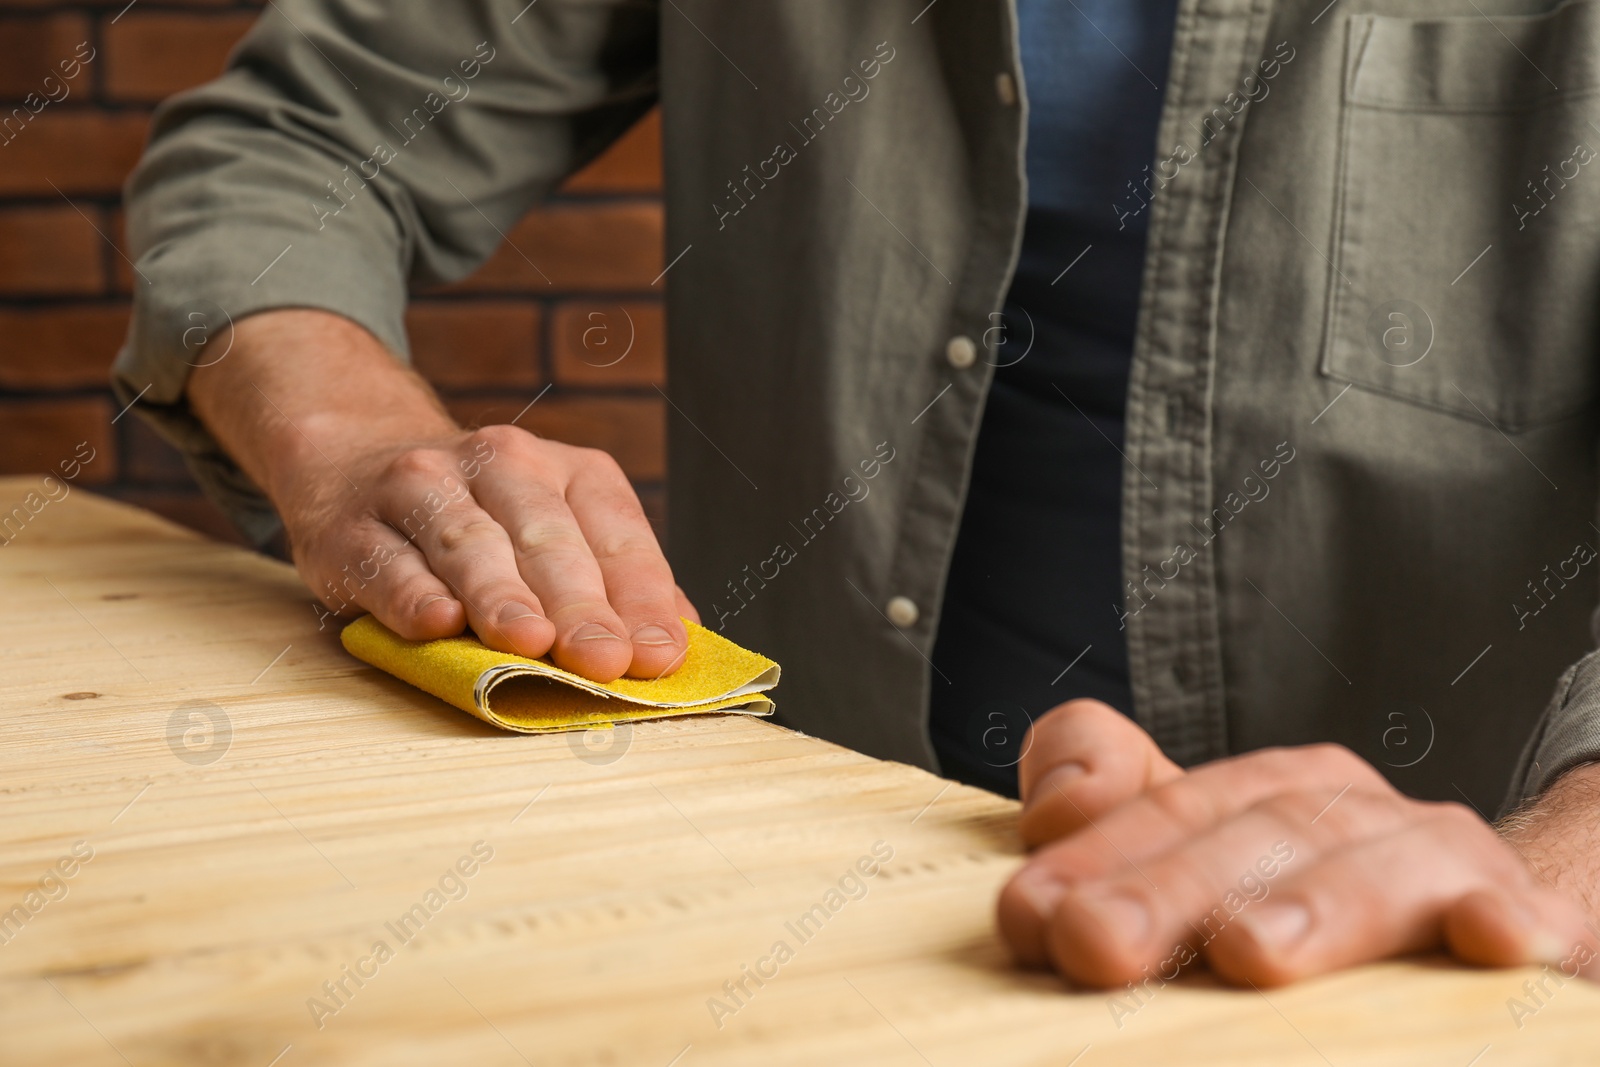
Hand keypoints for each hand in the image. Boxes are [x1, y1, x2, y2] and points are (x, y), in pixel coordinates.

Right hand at [187, 309, 696, 681]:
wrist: (353, 461)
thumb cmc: (484, 520)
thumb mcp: (560, 531)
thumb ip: (617, 584)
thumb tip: (679, 641)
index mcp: (567, 471)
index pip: (616, 534)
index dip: (642, 597)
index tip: (659, 655)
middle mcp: (500, 464)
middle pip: (547, 538)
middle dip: (579, 605)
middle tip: (604, 660)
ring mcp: (422, 488)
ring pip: (469, 542)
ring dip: (501, 594)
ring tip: (528, 641)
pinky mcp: (352, 527)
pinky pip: (388, 562)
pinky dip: (412, 594)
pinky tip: (436, 623)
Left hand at [996, 700, 1599, 987]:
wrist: (1494, 922)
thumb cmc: (1319, 912)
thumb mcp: (1210, 863)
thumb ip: (1119, 819)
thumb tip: (1050, 808)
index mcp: (1270, 795)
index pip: (1170, 807)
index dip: (1097, 852)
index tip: (1028, 911)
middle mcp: (1354, 814)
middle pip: (1254, 834)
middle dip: (1170, 889)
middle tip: (1094, 942)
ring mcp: (1445, 866)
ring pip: (1375, 869)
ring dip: (1315, 907)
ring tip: (1250, 953)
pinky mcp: (1535, 926)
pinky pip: (1524, 920)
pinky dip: (1505, 924)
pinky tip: (1492, 939)